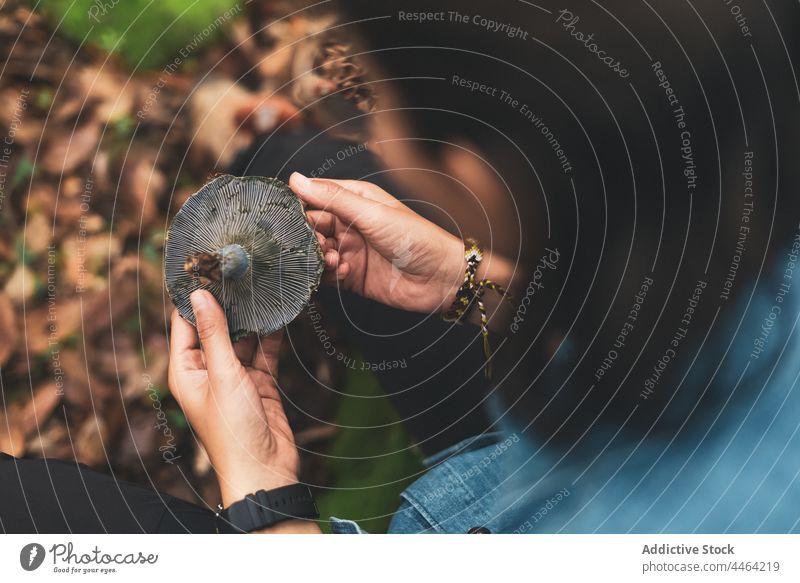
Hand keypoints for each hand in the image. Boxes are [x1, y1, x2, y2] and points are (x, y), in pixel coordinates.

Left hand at [168, 290, 297, 507]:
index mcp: (186, 371)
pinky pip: (264, 352)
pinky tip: (280, 313)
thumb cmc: (233, 431)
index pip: (184, 324)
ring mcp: (235, 377)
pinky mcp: (259, 383)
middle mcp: (208, 371)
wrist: (265, 469)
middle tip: (239, 269)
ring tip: (261, 285)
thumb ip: (214, 333)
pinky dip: (271, 335)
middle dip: (227, 302)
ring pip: (242, 337)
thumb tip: (200, 295)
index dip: (192, 296)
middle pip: (215, 327)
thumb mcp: (222, 375)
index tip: (204, 266)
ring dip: (252, 317)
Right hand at [289, 172, 467, 313]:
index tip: (284, 215)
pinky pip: (326, 275)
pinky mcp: (351, 276)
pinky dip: (328, 274)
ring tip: (334, 259)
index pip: (315, 196)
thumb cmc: (416, 239)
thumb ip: (333, 198)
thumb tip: (296, 179)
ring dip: (319, 256)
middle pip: (312, 226)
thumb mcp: (372, 213)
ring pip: (316, 251)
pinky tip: (344, 272)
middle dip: (307, 235)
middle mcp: (349, 223)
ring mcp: (350, 250)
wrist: (440, 279)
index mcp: (355, 199)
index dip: (299, 205)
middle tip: (316, 242)